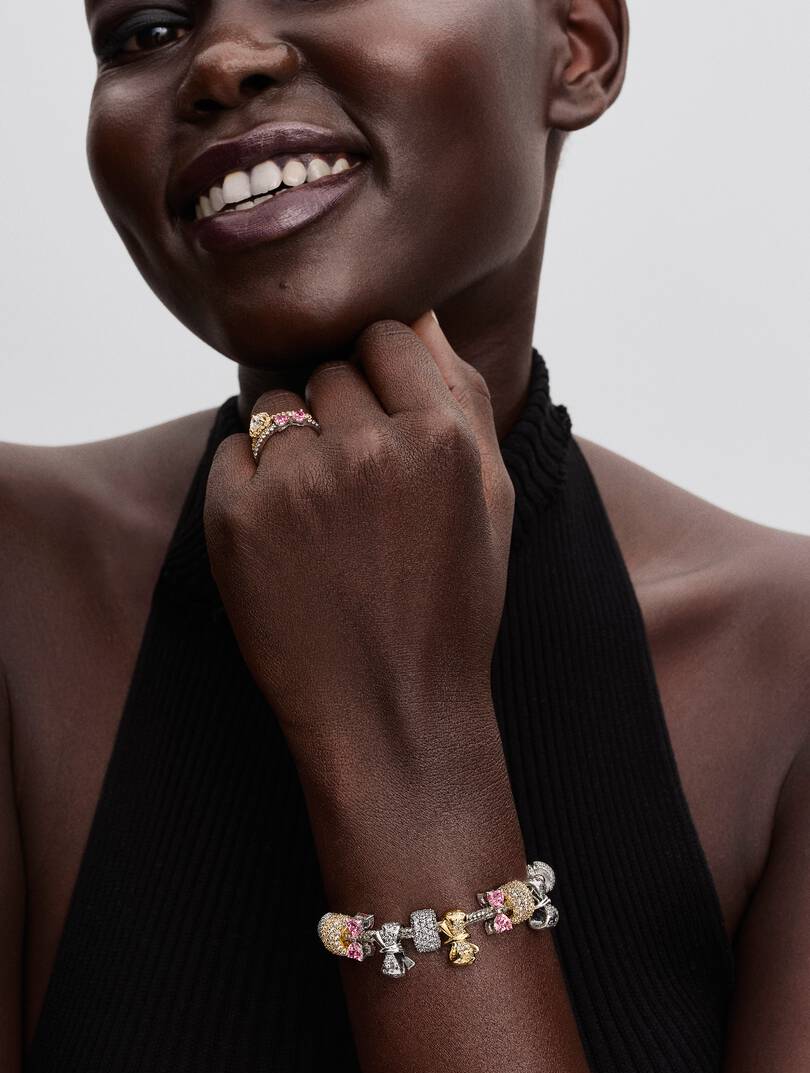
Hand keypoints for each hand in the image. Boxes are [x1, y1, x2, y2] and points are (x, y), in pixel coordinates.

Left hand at [204, 314, 514, 789]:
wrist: (392, 710)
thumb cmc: (450, 604)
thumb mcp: (491, 501)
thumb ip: (464, 398)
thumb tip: (422, 317)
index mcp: (442, 438)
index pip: (388, 336)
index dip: (383, 373)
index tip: (385, 420)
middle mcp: (370, 448)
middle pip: (330, 368)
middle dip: (341, 411)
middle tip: (358, 486)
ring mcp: (299, 481)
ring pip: (277, 404)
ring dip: (294, 442)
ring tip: (323, 515)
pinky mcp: (237, 516)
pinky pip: (233, 449)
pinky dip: (252, 479)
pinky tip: (286, 535)